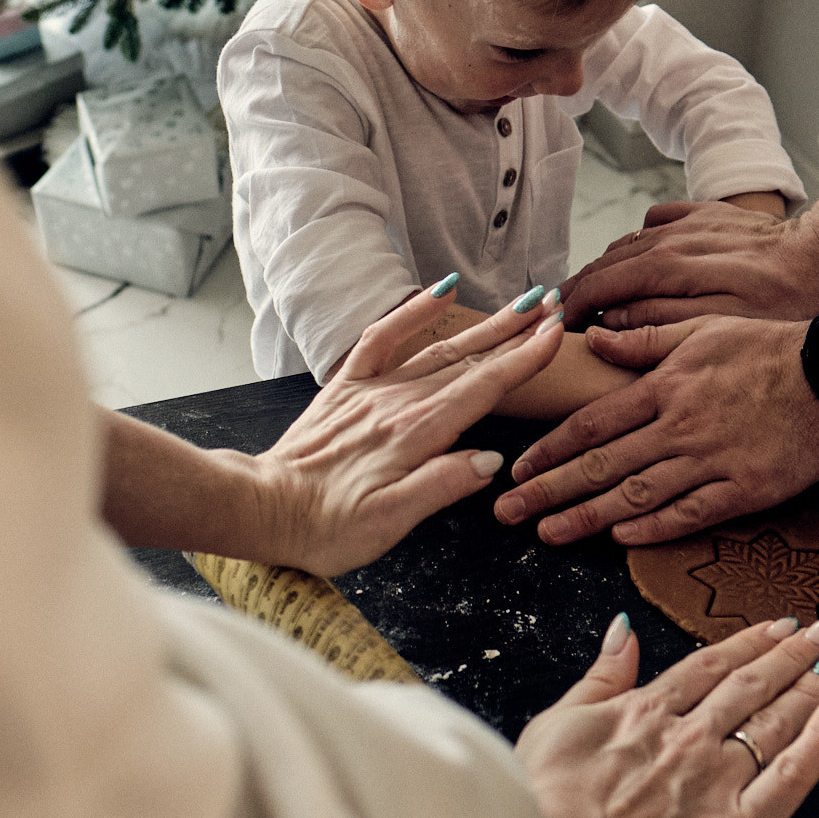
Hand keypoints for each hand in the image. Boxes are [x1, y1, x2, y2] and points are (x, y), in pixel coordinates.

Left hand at [249, 285, 564, 575]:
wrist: (262, 508)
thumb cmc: (326, 526)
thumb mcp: (389, 522)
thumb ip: (441, 485)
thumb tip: (489, 460)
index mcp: (415, 434)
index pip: (483, 387)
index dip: (524, 359)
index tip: (556, 333)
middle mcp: (397, 402)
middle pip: (469, 360)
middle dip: (516, 332)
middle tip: (554, 306)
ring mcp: (371, 390)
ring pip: (438, 347)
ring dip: (483, 324)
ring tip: (521, 303)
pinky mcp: (346, 388)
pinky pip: (381, 337)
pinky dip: (412, 311)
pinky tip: (439, 291)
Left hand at [491, 316, 818, 545]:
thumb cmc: (770, 346)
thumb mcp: (702, 329)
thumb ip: (643, 340)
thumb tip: (592, 339)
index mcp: (664, 386)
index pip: (590, 424)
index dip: (549, 450)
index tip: (517, 469)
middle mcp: (679, 426)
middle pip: (600, 464)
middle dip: (548, 491)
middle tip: (506, 514)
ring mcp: (711, 460)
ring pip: (635, 494)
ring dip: (586, 517)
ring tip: (547, 534)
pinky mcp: (745, 489)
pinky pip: (690, 513)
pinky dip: (652, 528)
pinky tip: (619, 539)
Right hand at [519, 611, 818, 817]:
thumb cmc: (544, 808)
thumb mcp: (555, 725)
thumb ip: (598, 678)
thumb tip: (624, 631)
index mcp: (644, 713)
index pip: (708, 667)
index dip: (747, 644)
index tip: (776, 627)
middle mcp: (689, 737)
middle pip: (751, 685)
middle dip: (791, 654)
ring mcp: (719, 777)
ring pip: (776, 718)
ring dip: (811, 683)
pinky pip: (797, 770)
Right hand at [557, 203, 818, 329]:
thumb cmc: (784, 300)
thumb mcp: (722, 326)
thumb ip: (661, 322)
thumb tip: (614, 320)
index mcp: (669, 266)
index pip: (602, 285)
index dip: (572, 307)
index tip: (556, 326)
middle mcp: (671, 237)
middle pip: (607, 261)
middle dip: (579, 287)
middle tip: (560, 312)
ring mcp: (688, 221)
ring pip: (627, 240)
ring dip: (603, 266)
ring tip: (591, 291)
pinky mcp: (707, 214)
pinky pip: (656, 221)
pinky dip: (637, 240)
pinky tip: (639, 256)